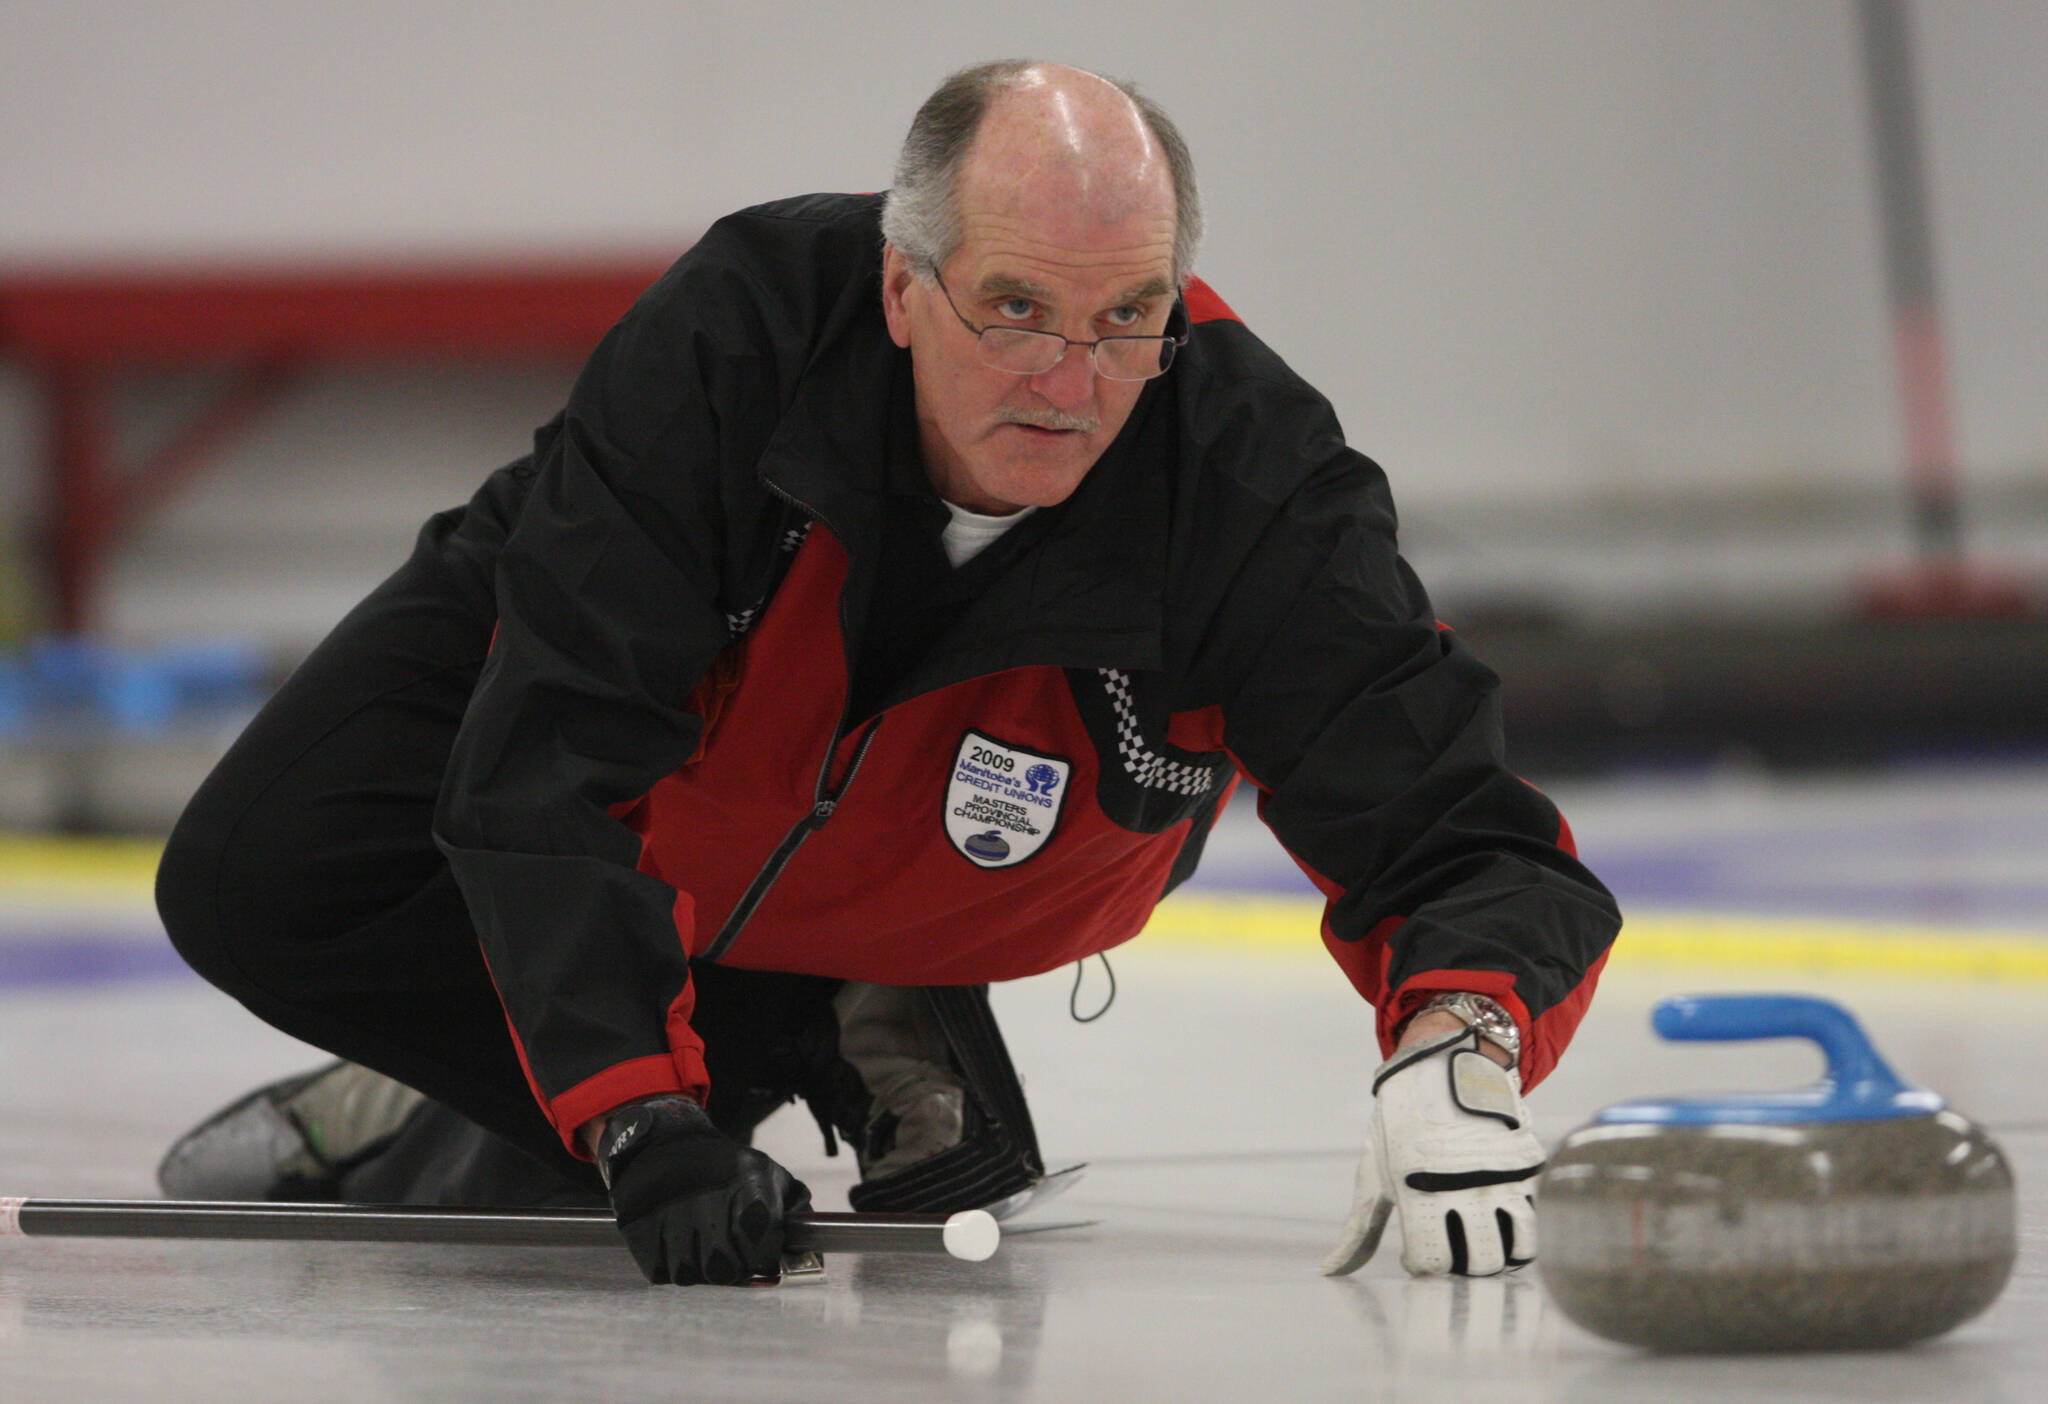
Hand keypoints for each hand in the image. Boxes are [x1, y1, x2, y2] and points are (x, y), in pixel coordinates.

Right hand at [594, 1095, 811, 1284]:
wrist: (664, 1145)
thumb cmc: (723, 1166)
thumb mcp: (768, 1173)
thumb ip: (796, 1209)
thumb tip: (810, 1252)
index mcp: (745, 1186)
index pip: (762, 1249)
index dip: (764, 1256)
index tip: (761, 1251)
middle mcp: (707, 1204)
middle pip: (727, 1270)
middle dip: (733, 1265)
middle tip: (730, 1248)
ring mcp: (670, 1221)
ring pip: (694, 1276)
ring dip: (700, 1267)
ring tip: (701, 1240)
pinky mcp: (641, 1234)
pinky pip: (664, 1273)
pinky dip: (672, 1264)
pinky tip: (678, 1240)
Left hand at [1322, 1025, 1542, 1276]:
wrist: (1444, 1062)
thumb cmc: (1400, 1121)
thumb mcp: (1374, 1170)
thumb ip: (1359, 1227)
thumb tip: (1330, 1271)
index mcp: (1417, 1187)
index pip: (1433, 1263)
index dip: (1423, 1266)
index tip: (1418, 1254)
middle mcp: (1462, 1184)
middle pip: (1479, 1265)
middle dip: (1463, 1266)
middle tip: (1452, 1248)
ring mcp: (1500, 1175)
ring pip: (1514, 1250)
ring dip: (1497, 1255)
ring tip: (1478, 1239)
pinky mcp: (1527, 1166)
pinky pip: (1533, 1222)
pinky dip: (1519, 1234)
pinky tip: (1499, 1223)